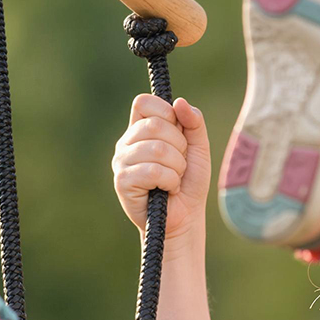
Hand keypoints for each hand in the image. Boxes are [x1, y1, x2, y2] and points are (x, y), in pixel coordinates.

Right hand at [112, 94, 212, 242]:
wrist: (185, 217)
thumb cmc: (189, 182)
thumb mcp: (198, 148)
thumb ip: (194, 123)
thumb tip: (180, 102)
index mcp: (140, 130)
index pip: (143, 102)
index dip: (165, 112)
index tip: (178, 132)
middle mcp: (127, 143)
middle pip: (154, 125)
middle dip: (179, 146)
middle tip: (180, 164)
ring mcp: (121, 161)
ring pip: (156, 149)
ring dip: (177, 167)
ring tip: (174, 179)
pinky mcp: (122, 181)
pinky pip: (152, 170)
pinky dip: (170, 181)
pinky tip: (168, 189)